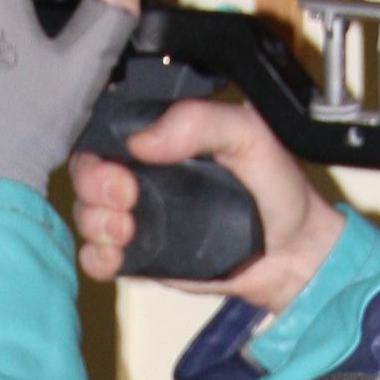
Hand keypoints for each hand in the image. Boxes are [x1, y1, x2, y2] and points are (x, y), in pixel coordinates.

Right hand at [71, 88, 345, 316]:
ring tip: (126, 230)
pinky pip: (97, 256)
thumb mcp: (248, 133)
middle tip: (124, 198)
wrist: (292, 251)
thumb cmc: (276, 186)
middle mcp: (145, 172)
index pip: (109, 128)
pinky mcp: (141, 254)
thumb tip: (143, 139)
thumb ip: (200, 121)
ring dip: (95, 222)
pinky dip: (96, 257)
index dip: (100, 144)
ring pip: (87, 214)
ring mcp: (140, 214)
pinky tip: (116, 256)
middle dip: (92, 186)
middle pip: (87, 172)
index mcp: (165, 134)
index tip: (122, 164)